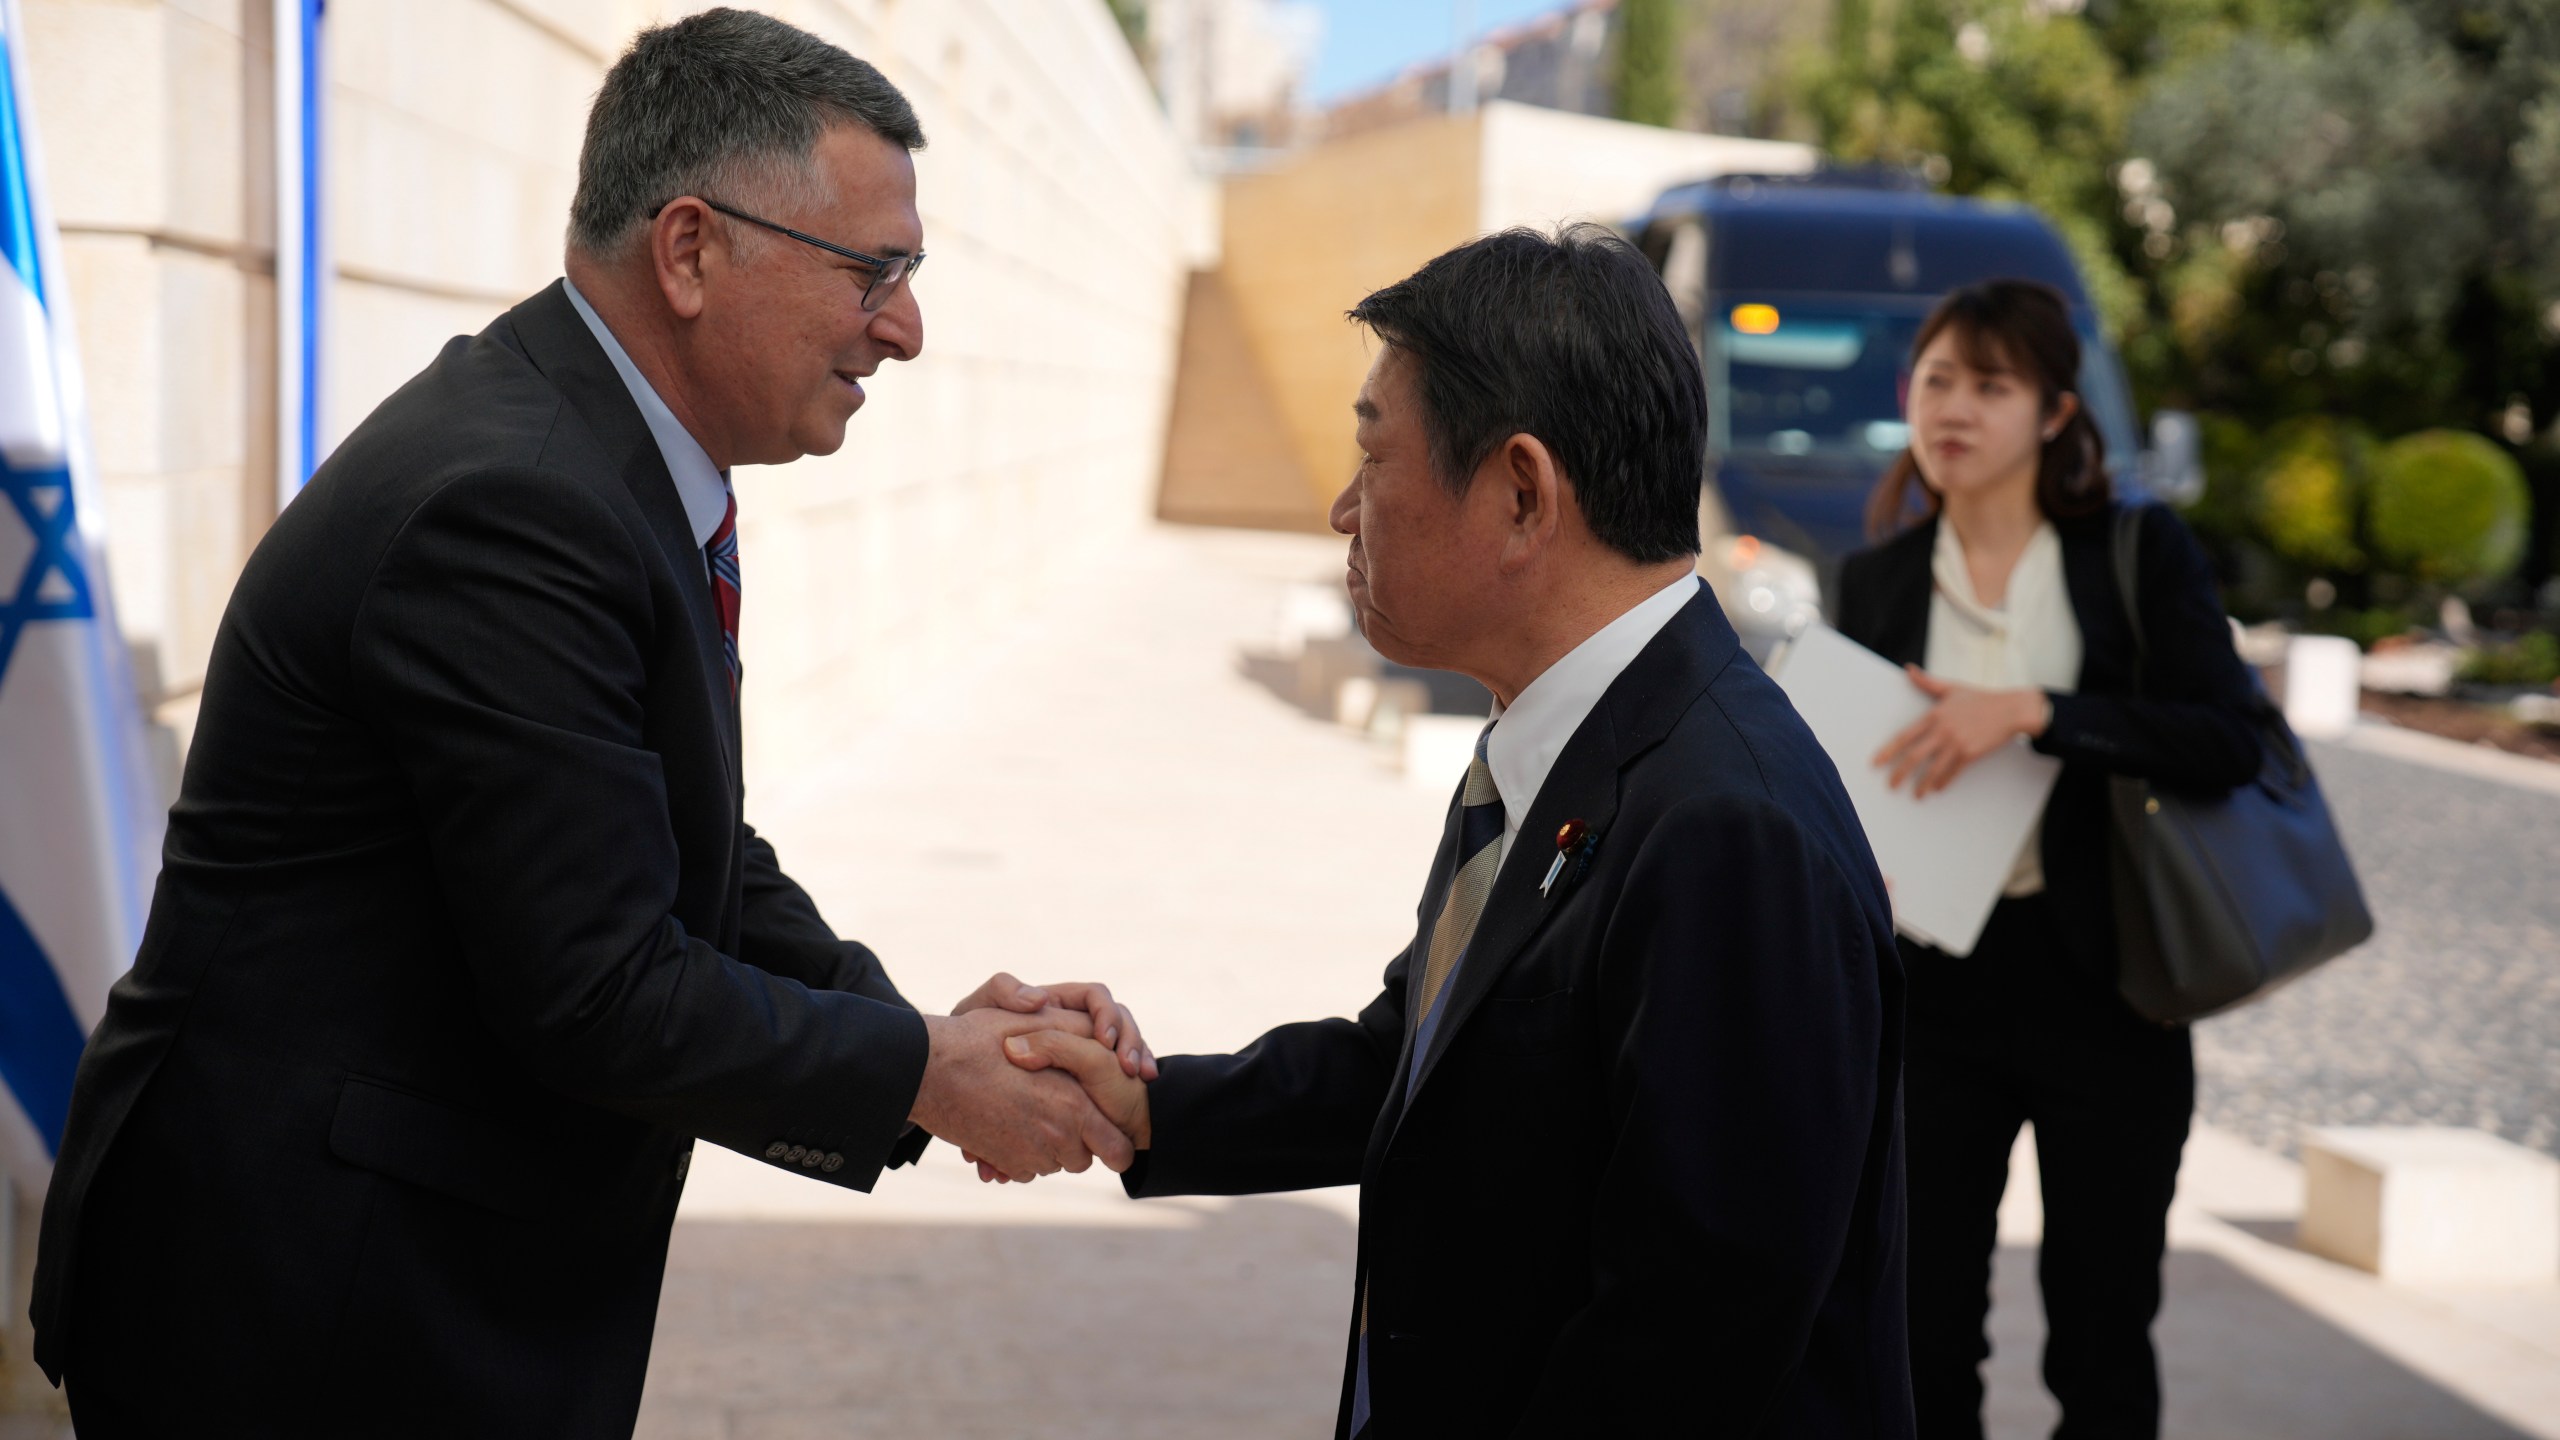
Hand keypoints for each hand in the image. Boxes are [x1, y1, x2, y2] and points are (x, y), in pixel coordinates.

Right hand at [908, 1006, 1134, 1180]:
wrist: (926, 1072)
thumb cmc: (979, 1041)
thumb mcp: (1034, 1027)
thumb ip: (1074, 1035)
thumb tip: (1101, 1039)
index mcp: (1072, 1107)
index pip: (1117, 1148)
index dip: (1118, 1144)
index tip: (1113, 1134)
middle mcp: (1055, 1138)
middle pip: (1086, 1159)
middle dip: (1083, 1142)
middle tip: (1066, 1112)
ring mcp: (1027, 1156)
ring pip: (1057, 1164)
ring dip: (1054, 1147)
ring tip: (1035, 1111)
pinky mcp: (1003, 1163)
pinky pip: (1028, 1169)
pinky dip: (1027, 1154)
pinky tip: (1013, 1123)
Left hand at [952, 972, 1158, 1081]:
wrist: (962, 1086)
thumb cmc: (971, 1042)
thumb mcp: (981, 1011)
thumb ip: (1002, 993)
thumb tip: (1039, 998)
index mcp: (1056, 1005)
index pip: (1095, 996)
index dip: (1104, 1014)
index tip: (1102, 1042)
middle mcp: (1076, 1023)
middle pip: (1119, 1018)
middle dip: (1129, 1037)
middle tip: (1127, 1066)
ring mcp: (1088, 1048)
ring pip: (1127, 1042)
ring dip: (1137, 1052)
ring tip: (1140, 1074)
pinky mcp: (1094, 1074)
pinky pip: (1125, 1068)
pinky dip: (1137, 1073)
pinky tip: (1142, 1083)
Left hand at [1873, 667, 2048, 798]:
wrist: (2010, 710)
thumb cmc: (1980, 698)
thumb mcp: (1951, 688)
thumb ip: (1927, 683)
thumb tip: (1908, 669)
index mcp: (1933, 715)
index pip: (1904, 736)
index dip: (1888, 751)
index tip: (1876, 763)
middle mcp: (1942, 730)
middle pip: (1914, 756)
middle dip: (1900, 773)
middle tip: (1891, 785)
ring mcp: (1956, 743)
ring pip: (1932, 769)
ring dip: (1922, 784)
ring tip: (1915, 795)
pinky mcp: (1970, 753)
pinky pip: (1953, 772)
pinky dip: (1944, 782)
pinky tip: (1937, 789)